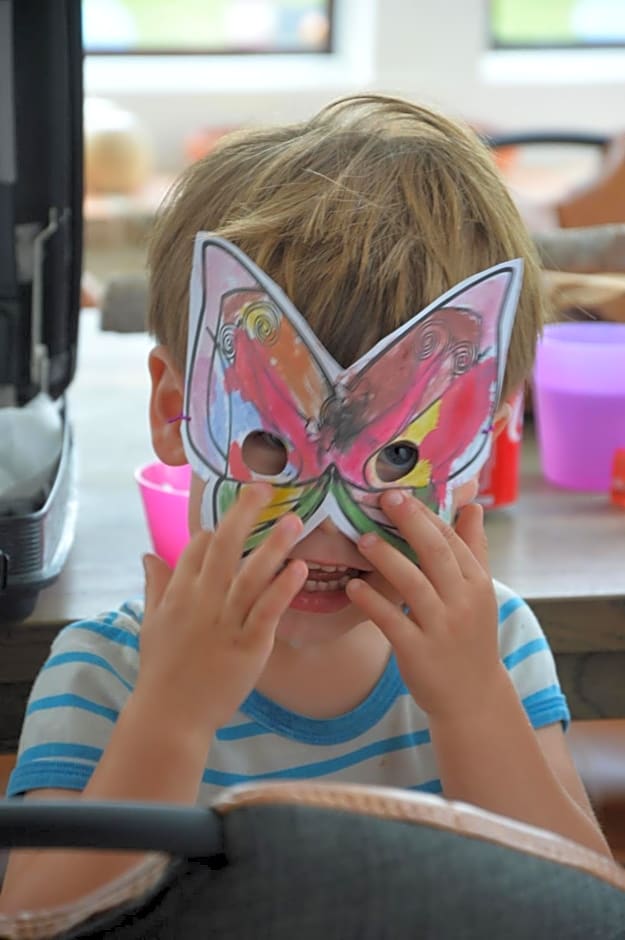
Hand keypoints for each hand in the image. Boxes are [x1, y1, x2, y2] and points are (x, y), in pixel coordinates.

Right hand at [136, 484, 306, 732]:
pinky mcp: (248, 645)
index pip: (196, 549)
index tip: (235, 510)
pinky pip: (267, 610)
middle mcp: (201, 602)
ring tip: (295, 520)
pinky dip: (283, 588)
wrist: (170, 716)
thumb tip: (148, 554)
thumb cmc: (162, 670)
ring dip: (273, 545)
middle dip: (243, 516)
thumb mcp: (151, 623)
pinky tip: (300, 568)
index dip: (216, 527)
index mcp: (178, 595)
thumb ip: (155, 586)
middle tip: (264, 489)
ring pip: (250, 575)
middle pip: (223, 549)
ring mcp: (225, 622)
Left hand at [345, 491, 504, 720]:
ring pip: (412, 584)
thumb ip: (474, 549)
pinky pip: (392, 621)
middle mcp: (463, 603)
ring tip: (362, 539)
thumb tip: (473, 505)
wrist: (472, 698)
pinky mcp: (418, 652)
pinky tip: (352, 586)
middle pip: (435, 553)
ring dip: (386, 558)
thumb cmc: (470, 637)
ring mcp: (441, 628)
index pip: (451, 539)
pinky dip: (372, 602)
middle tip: (383, 499)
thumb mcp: (479, 595)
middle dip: (410, 522)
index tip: (400, 492)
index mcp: (477, 584)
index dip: (425, 514)